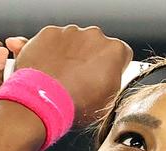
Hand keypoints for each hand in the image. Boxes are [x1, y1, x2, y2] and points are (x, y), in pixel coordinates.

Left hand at [13, 25, 132, 124]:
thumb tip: (111, 77)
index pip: (122, 55)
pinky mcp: (48, 32)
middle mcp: (94, 35)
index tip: (104, 79)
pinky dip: (50, 51)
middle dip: (90, 58)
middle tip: (81, 80)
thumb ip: (114, 82)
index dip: (113, 68)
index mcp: (115, 50)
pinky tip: (48, 70)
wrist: (43, 100)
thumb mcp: (109, 102)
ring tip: (62, 77)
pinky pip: (52, 40)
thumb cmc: (77, 104)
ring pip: (74, 41)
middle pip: (96, 45)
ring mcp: (70, 32)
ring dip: (70, 55)